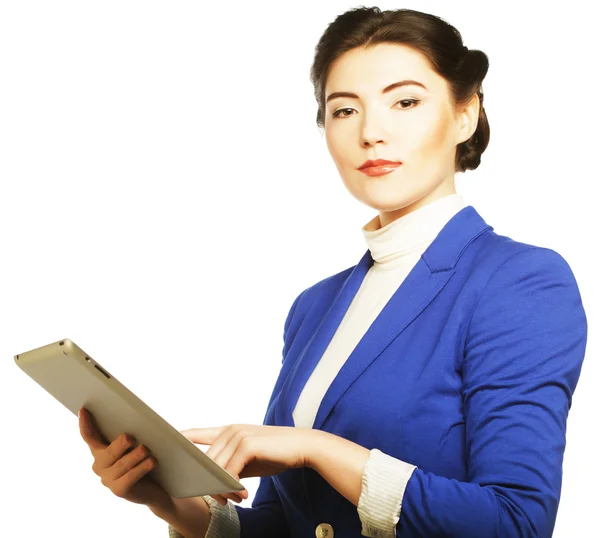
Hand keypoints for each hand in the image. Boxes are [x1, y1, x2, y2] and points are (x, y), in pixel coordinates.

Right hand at [78, 407, 171, 509]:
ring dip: (135, 456)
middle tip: (130, 438)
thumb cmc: (143, 460)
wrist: (153, 487)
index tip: (84, 410)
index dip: (85, 424)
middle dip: (118, 445)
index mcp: (100, 450)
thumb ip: (130, 435)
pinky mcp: (119, 490)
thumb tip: (135, 423)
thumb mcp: (135, 445)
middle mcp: (100, 465)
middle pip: (107, 453)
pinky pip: (130, 477)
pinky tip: (151, 461)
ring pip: (121, 465)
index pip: (90, 437)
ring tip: (146, 450)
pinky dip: (141, 468)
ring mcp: (108, 480)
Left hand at [180, 424, 315, 505]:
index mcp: (228, 431)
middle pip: (205, 459)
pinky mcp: (247, 445)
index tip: (163, 446)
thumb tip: (213, 483)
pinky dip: (231, 485)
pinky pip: (230, 471)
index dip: (179, 439)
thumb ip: (229, 466)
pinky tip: (241, 494)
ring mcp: (238, 436)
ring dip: (220, 487)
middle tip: (217, 499)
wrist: (301, 446)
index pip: (195, 433)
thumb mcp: (248, 460)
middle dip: (207, 481)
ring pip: (216, 467)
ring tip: (231, 499)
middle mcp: (230, 430)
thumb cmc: (275, 453)